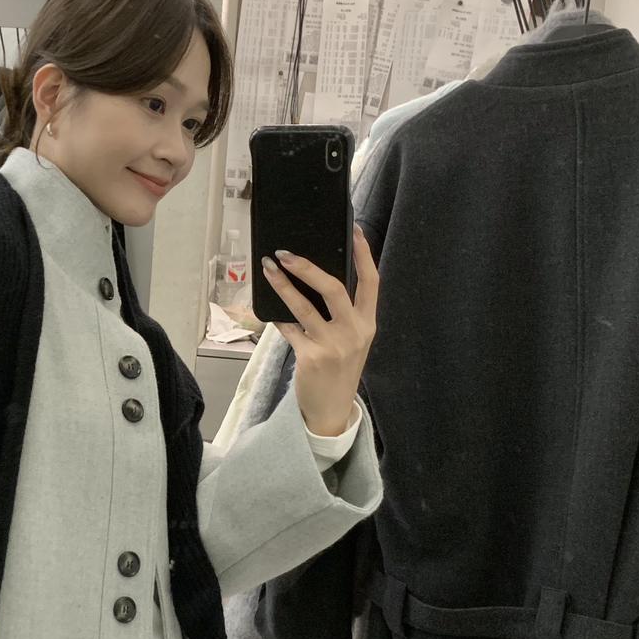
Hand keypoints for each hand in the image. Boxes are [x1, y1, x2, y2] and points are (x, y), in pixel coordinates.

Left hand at [261, 227, 378, 436]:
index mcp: (368, 323)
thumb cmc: (339, 369)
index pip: (371, 282)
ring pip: (304, 306)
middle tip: (286, 252)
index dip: (364, 254)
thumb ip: (342, 314)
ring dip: (283, 284)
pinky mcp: (311, 357)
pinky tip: (266, 305)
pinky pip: (288, 328)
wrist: (332, 410)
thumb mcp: (351, 340)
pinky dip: (276, 315)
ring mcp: (333, 345)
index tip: (355, 229)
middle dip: (307, 267)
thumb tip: (315, 277)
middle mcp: (354, 332)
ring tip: (268, 267)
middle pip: (334, 288)